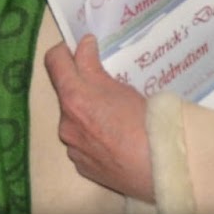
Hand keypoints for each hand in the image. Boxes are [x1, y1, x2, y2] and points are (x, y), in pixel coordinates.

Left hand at [43, 34, 155, 202]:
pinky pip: (82, 144)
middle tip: (106, 88)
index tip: (80, 50)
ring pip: (75, 121)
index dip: (65, 51)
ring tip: (115, 119)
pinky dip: (94, 138)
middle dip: (82, 87)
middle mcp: (65, 123)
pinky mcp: (81, 166)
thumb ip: (92, 65)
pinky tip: (115, 141)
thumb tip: (83, 46)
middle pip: (66, 93)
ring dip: (87, 115)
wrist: (160, 167)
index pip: (54, 62)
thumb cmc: (145, 122)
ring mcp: (72, 148)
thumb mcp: (120, 86)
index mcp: (73, 98)